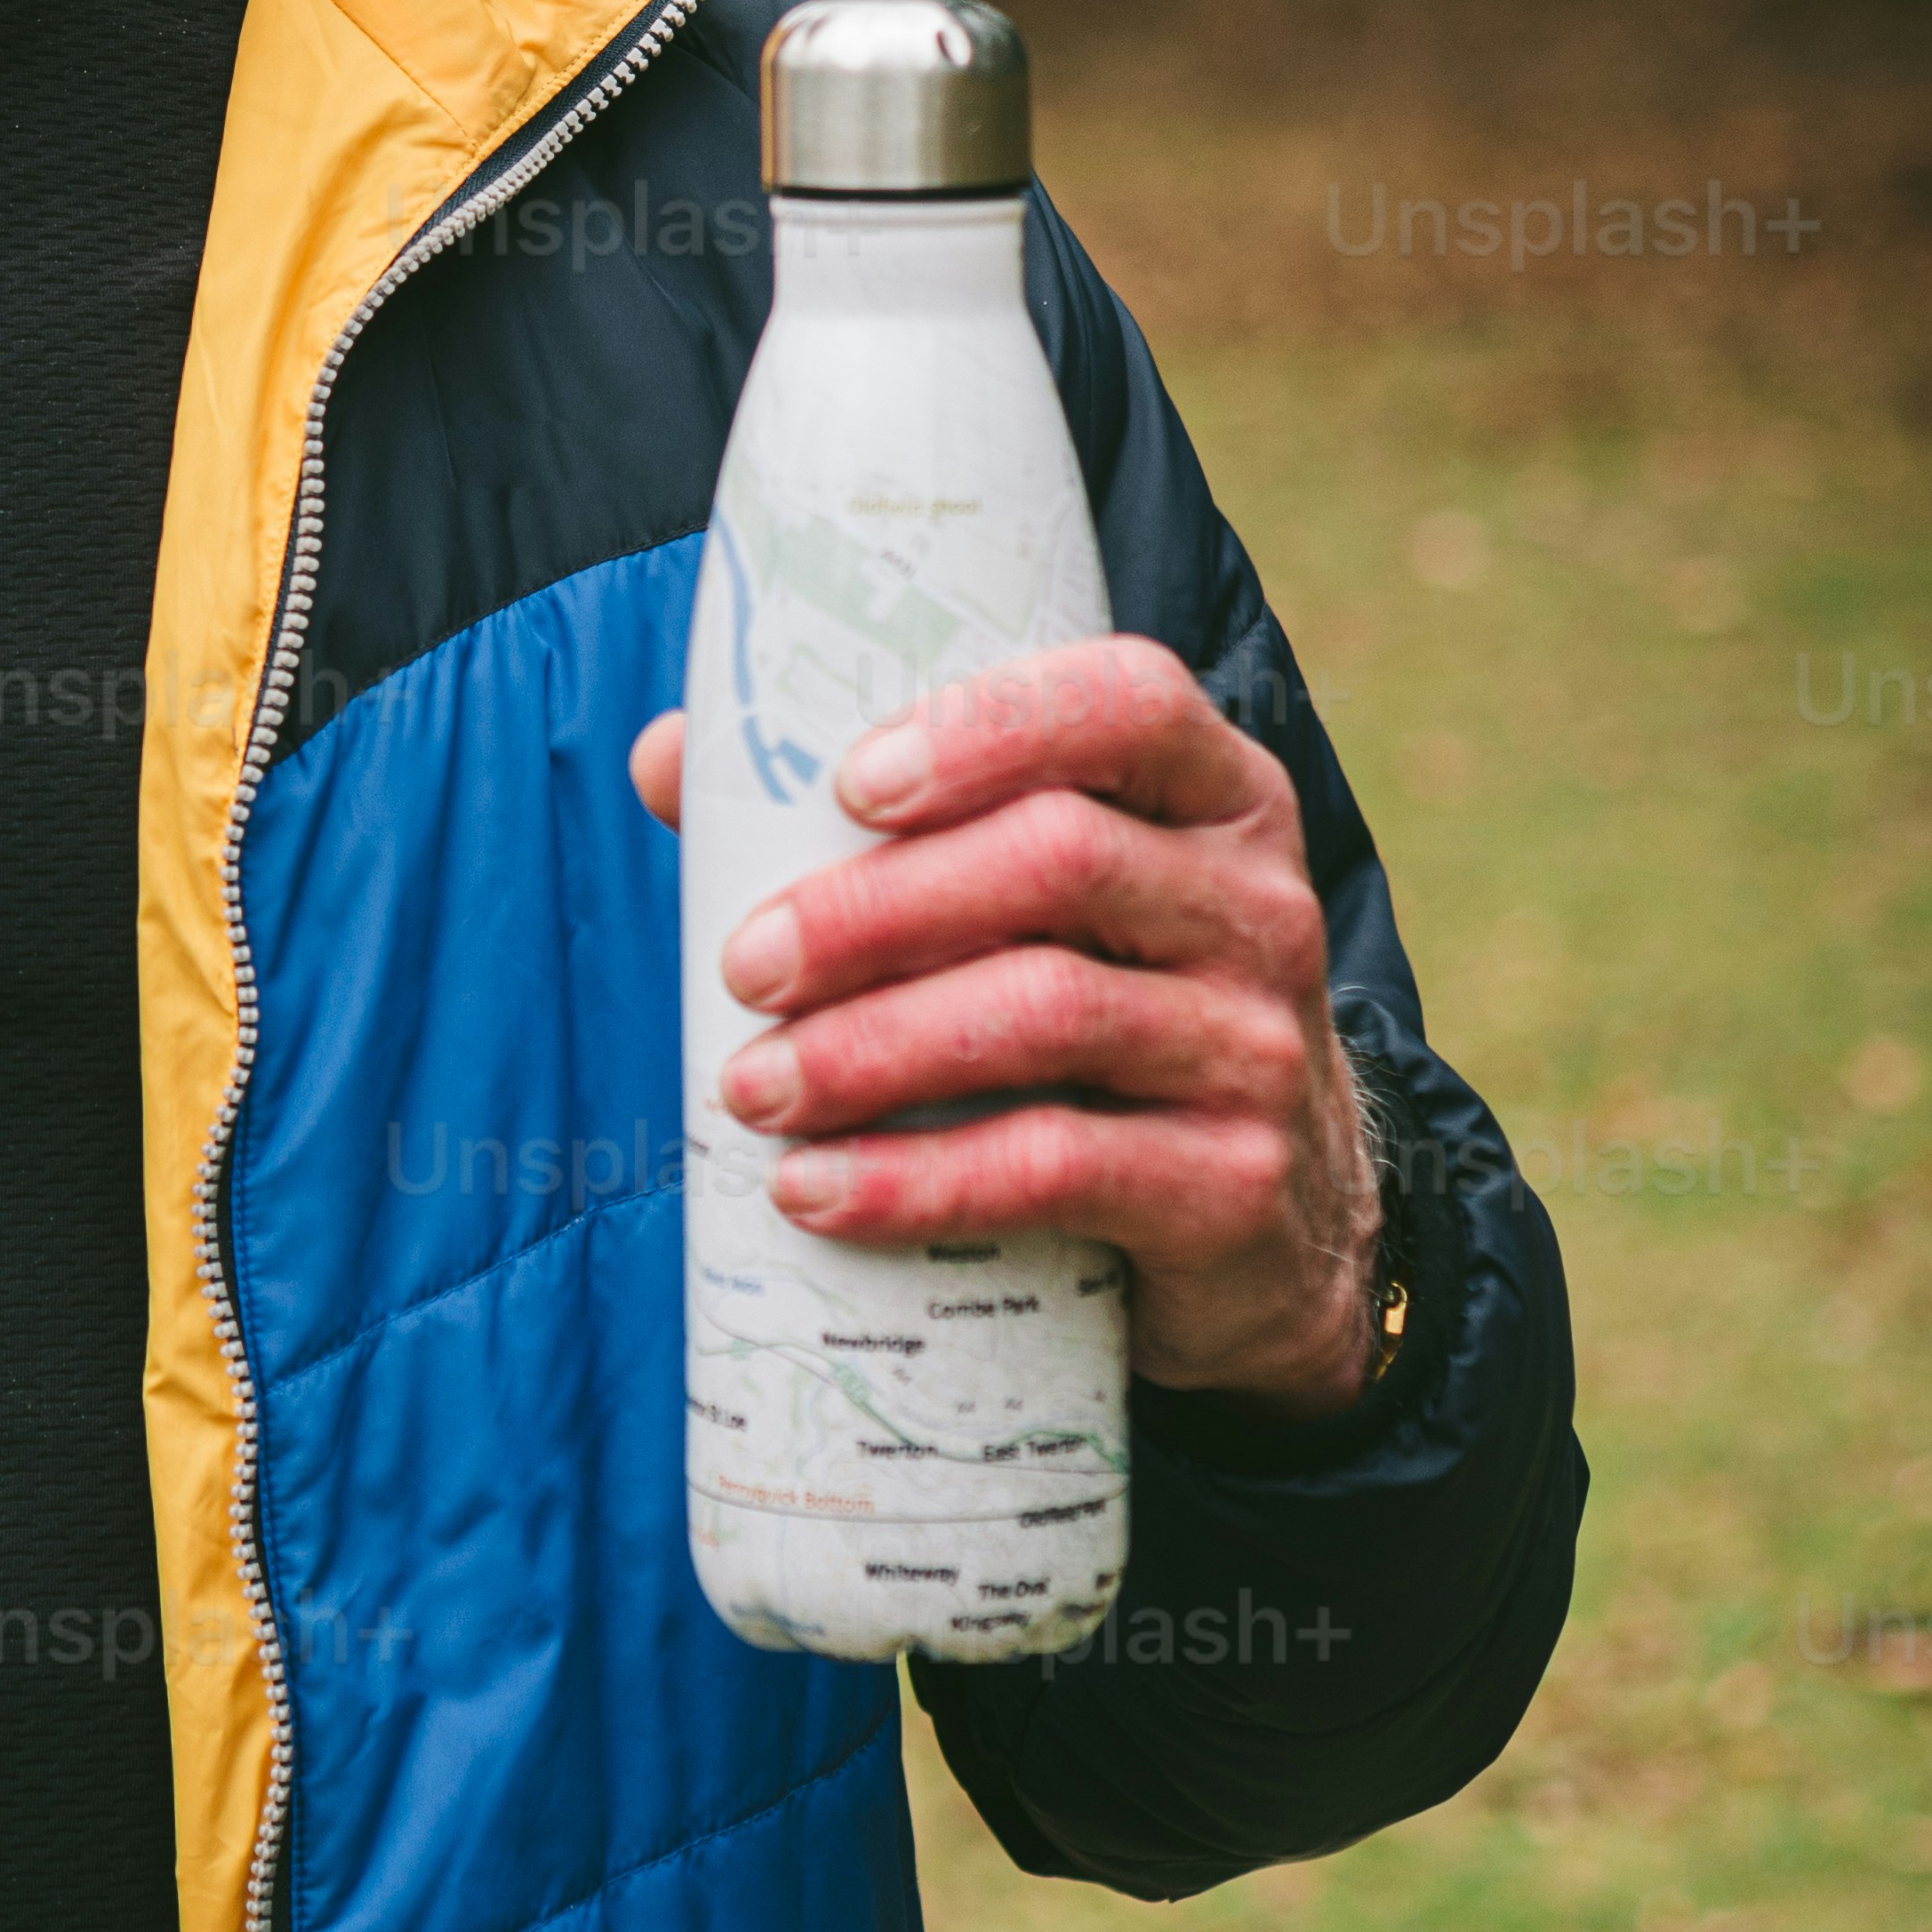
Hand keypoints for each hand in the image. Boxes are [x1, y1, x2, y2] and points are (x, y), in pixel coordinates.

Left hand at [630, 638, 1382, 1414]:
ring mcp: (1256, 1046)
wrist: (1264, 1232)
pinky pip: (1058, 1166)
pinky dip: (917, 1178)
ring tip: (752, 1086)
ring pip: (1050, 1010)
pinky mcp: (1233, 1185)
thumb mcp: (1026, 908)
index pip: (1128, 699)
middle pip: (1060, 857)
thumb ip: (868, 822)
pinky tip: (814, 1190)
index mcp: (1210, 794)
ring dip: (871, 1048)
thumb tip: (667, 757)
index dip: (988, 724)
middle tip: (745, 965)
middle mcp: (1255, 902)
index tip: (849, 785)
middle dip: (875, 908)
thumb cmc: (1097, 1022)